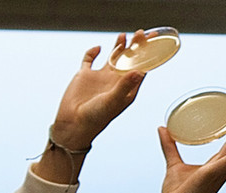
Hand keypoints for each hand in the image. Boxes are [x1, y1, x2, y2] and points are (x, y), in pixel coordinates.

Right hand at [51, 31, 150, 150]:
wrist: (72, 125)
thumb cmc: (96, 118)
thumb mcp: (112, 101)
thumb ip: (125, 85)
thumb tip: (140, 71)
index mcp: (127, 89)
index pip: (141, 68)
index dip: (148, 55)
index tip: (153, 41)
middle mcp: (116, 82)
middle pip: (129, 60)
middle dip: (135, 47)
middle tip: (141, 33)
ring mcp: (101, 78)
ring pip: (112, 57)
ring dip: (118, 47)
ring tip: (124, 35)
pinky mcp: (85, 75)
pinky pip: (89, 60)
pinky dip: (93, 52)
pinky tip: (98, 48)